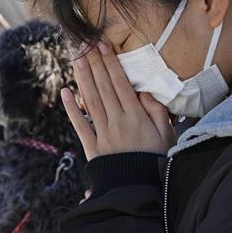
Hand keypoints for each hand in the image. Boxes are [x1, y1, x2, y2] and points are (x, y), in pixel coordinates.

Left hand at [61, 42, 174, 159]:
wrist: (138, 188)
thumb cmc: (156, 160)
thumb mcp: (166, 134)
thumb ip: (157, 110)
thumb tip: (145, 90)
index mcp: (136, 116)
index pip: (121, 84)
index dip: (111, 63)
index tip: (103, 46)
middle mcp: (117, 121)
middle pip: (104, 87)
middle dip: (95, 63)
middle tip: (87, 44)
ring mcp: (102, 133)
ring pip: (91, 100)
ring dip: (83, 78)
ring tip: (77, 59)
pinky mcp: (92, 146)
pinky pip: (80, 124)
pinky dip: (71, 108)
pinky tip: (65, 92)